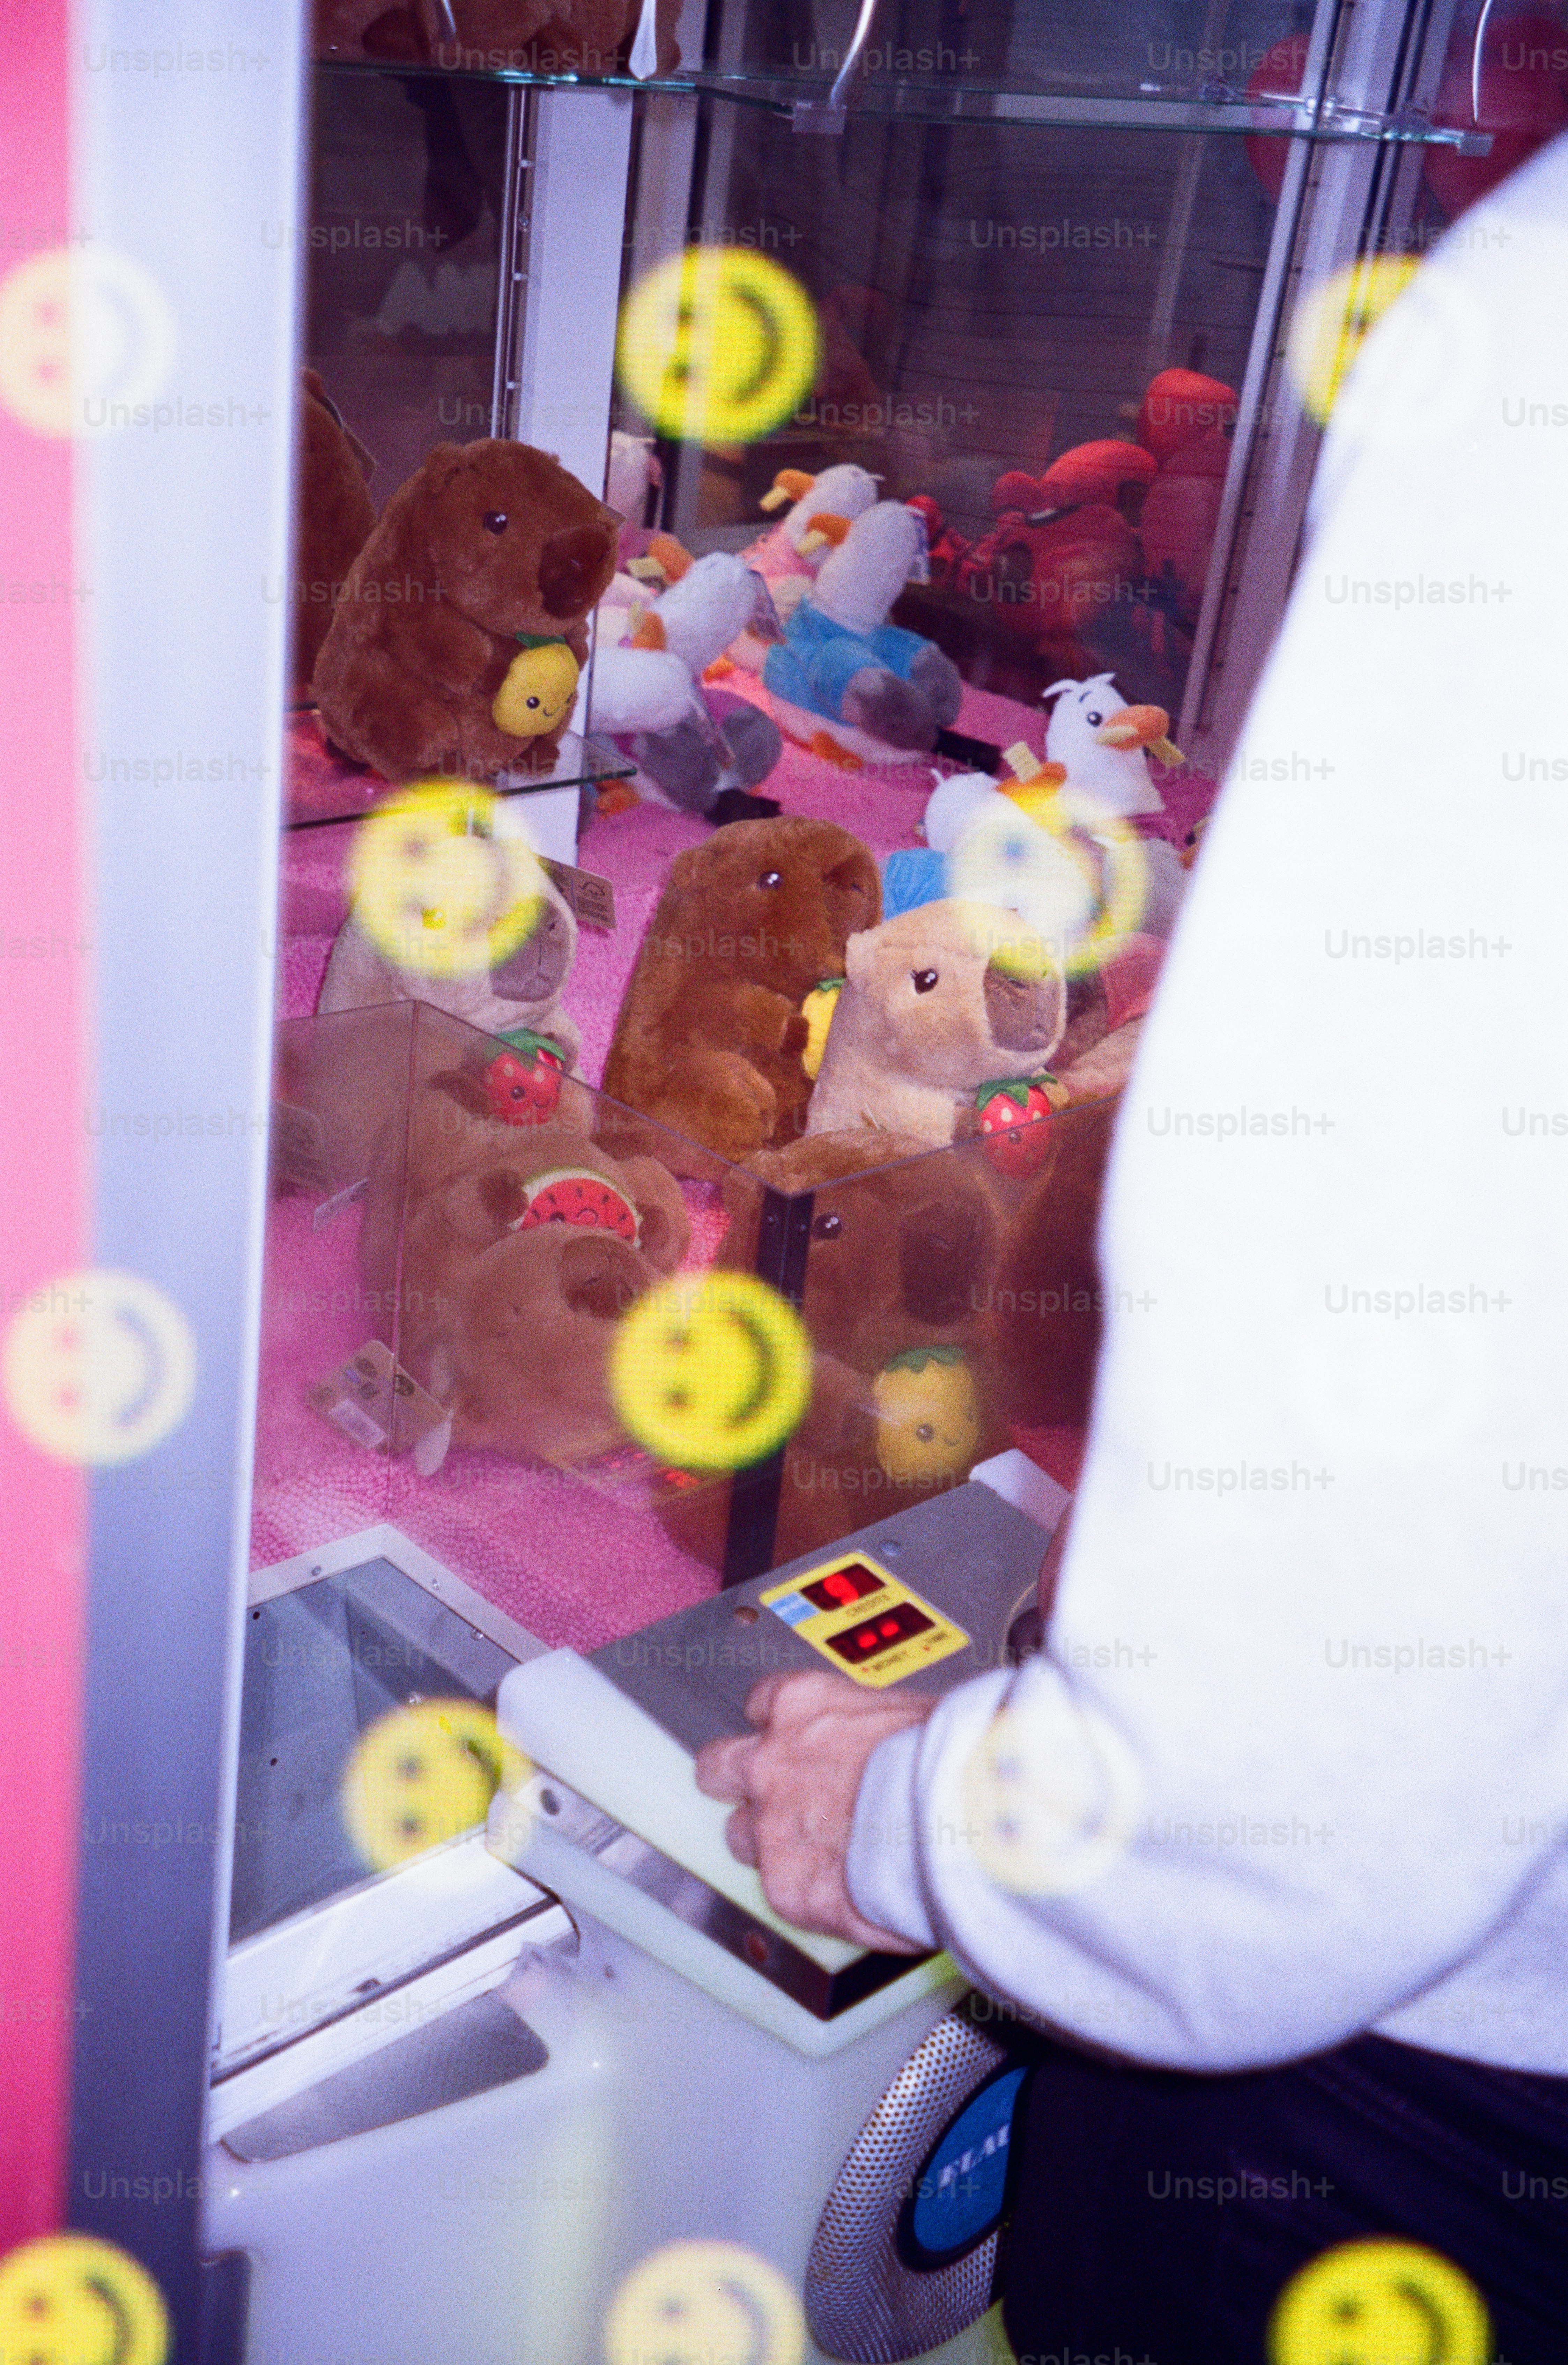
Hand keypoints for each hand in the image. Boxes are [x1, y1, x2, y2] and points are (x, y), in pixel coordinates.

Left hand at [694, 1669, 935, 1951]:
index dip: (781, 1729)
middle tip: (780, 1800)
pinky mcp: (786, 1889)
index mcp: (804, 1705)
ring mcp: (771, 1828)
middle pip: (719, 1767)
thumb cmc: (951, 1758)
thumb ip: (874, 1730)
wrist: (963, 1818)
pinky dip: (812, 1895)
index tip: (800, 1743)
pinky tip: (851, 1893)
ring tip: (824, 1857)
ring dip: (773, 1845)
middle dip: (741, 1783)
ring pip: (740, 1836)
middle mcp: (772, 1763)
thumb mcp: (910, 1712)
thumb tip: (889, 1746)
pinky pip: (782, 1893)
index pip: (762, 1704)